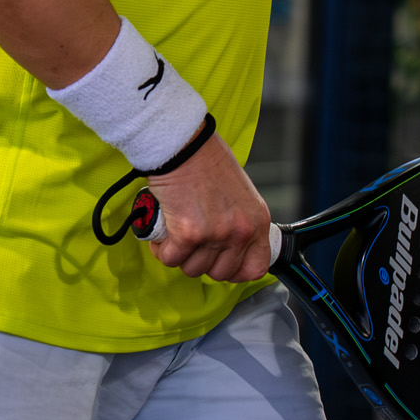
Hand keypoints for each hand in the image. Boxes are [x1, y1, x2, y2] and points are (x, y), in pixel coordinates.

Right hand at [143, 133, 272, 281]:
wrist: (184, 145)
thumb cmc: (207, 161)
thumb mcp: (239, 194)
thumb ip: (237, 221)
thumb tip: (226, 246)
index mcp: (257, 221)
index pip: (255, 268)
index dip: (235, 271)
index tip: (220, 263)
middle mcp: (240, 231)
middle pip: (220, 273)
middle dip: (202, 262)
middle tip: (191, 242)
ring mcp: (216, 235)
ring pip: (193, 269)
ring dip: (180, 255)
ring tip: (175, 233)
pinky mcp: (188, 234)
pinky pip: (171, 259)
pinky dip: (162, 249)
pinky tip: (163, 233)